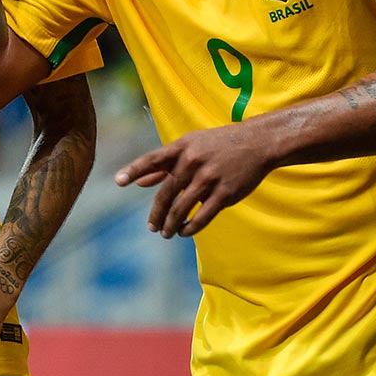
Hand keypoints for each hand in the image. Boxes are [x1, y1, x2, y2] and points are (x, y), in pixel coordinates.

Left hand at [115, 123, 274, 237]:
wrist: (257, 142)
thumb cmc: (218, 145)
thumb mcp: (190, 146)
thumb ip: (164, 164)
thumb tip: (140, 182)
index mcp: (182, 147)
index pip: (152, 159)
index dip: (134, 170)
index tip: (118, 182)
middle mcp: (193, 161)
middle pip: (166, 193)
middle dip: (156, 213)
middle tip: (150, 227)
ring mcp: (210, 177)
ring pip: (182, 208)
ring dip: (171, 224)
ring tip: (165, 233)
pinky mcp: (226, 192)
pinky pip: (203, 216)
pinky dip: (190, 227)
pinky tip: (183, 232)